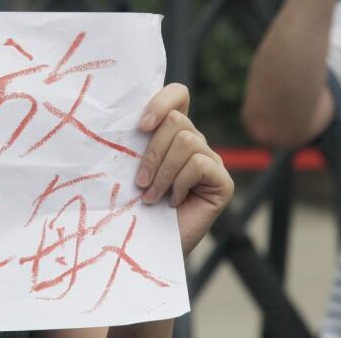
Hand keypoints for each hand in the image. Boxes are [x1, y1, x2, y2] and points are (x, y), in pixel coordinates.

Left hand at [135, 84, 233, 255]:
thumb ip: (134, 140)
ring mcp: (212, 162)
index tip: (142, 126)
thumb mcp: (130, 166)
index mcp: (172, 133)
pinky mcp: (223, 182)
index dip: (162, 101)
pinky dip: (180, 183)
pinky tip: (174, 202)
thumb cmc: (134, 207)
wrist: (147, 246)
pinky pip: (199, 164)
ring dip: (162, 173)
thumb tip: (117, 116)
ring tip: (151, 196)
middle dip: (152, 152)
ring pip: (186, 141)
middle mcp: (195, 143)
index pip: (178, 94)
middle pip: (177, 121)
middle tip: (140, 182)